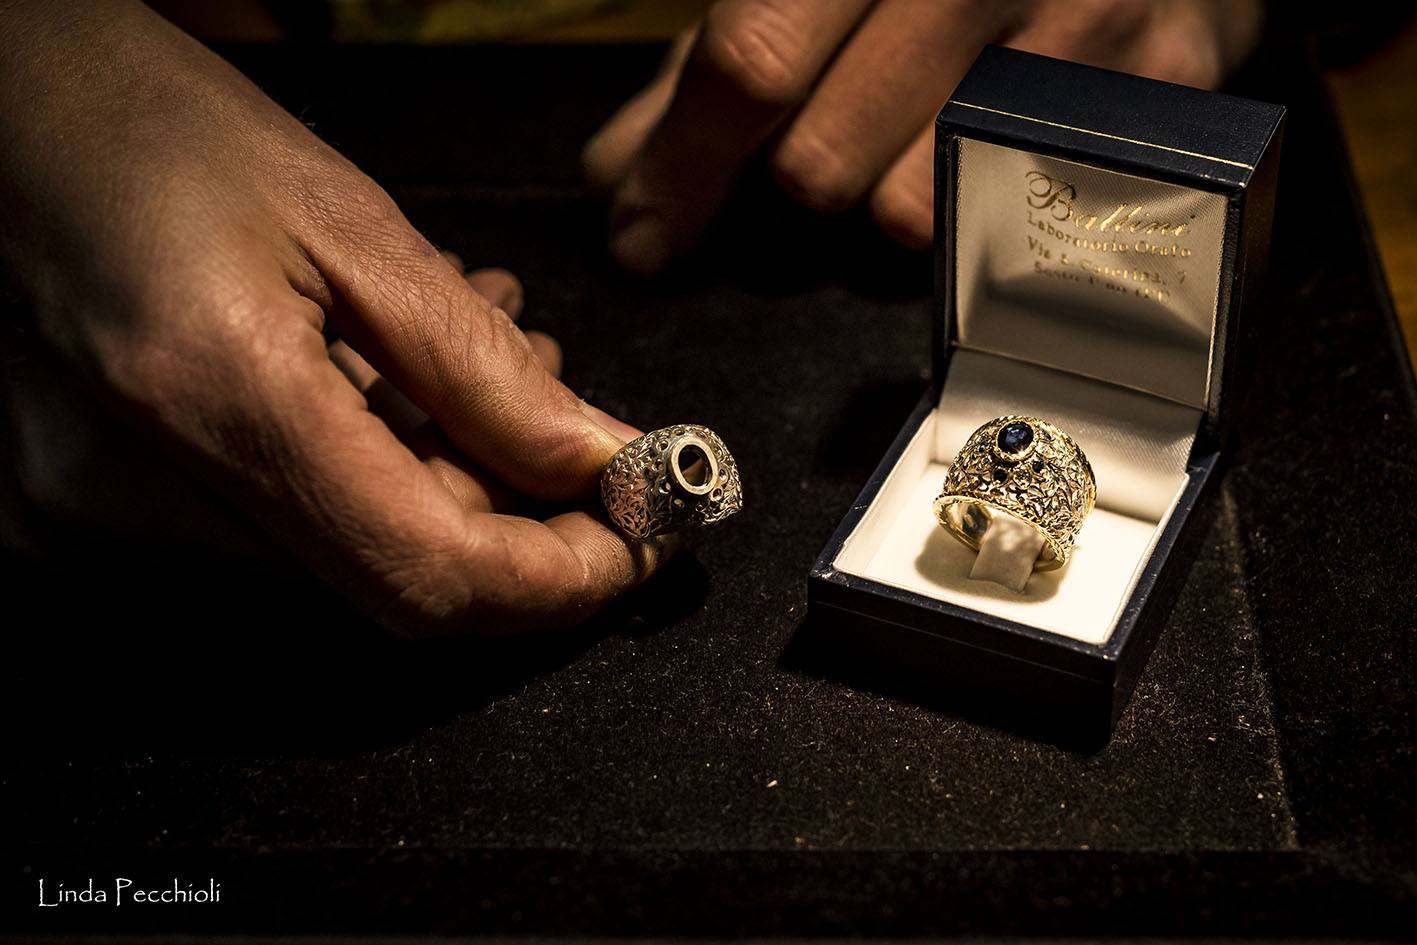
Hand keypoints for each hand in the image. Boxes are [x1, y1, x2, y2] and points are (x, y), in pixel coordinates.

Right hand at [0, 0, 671, 635]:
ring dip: (441, 478)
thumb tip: (596, 459)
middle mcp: (132, 496)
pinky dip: (362, 472)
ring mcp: (96, 516)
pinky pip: (276, 526)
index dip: (559, 578)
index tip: (640, 536)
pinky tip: (387, 383)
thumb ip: (482, 367)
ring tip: (475, 356)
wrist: (5, 113)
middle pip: (394, 574)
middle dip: (512, 509)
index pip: (429, 576)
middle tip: (564, 412)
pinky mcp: (86, 511)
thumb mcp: (349, 222)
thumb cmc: (153, 127)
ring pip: (342, 553)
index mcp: (209, 399)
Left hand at [584, 0, 1263, 273]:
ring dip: (885, 207)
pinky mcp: (1154, 93)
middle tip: (810, 161)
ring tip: (915, 142)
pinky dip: (978, 217)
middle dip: (793, 188)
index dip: (682, 171)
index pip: (750, 63)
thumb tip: (618, 179)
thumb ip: (710, 67)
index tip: (643, 239)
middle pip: (823, 165)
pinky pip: (1017, 227)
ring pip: (915, 214)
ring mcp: (1079, 25)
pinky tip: (987, 163)